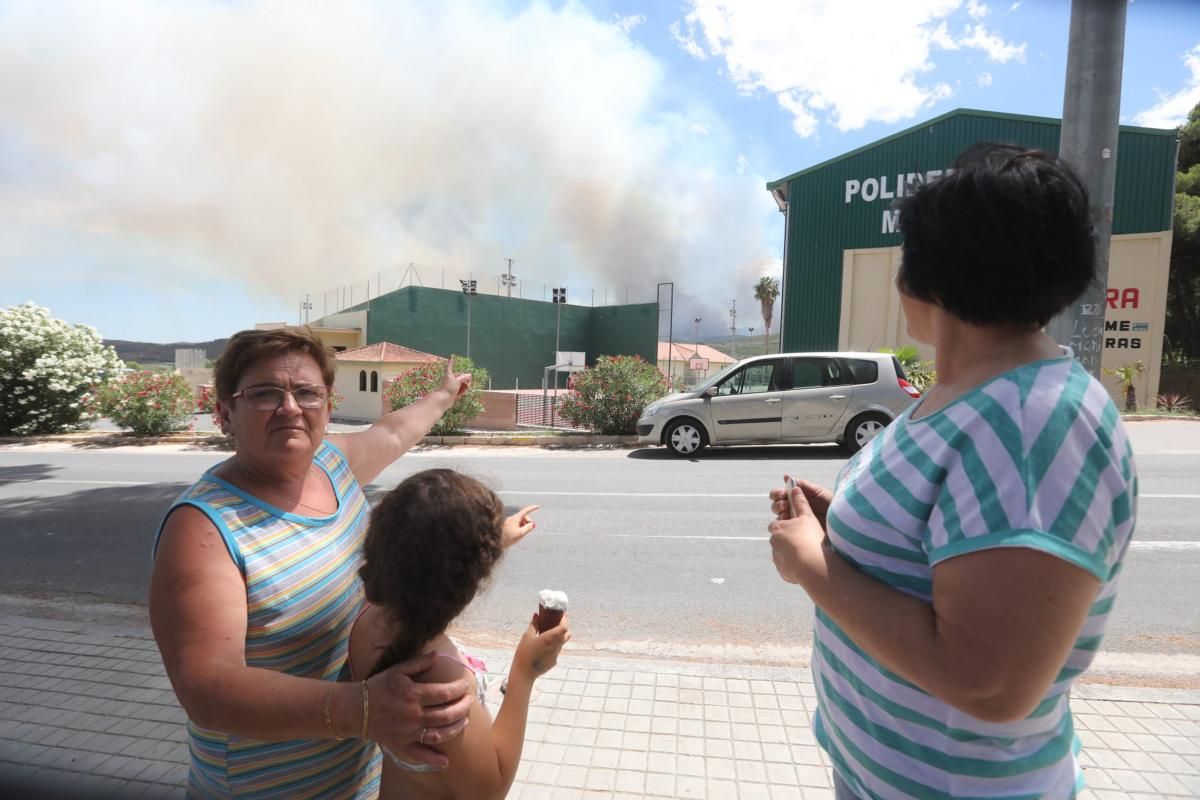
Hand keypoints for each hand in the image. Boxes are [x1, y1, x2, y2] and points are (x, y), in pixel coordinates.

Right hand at [365, 652, 473, 768]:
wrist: (354, 709)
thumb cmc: (377, 687)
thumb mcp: (397, 670)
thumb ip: (418, 663)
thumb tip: (438, 655)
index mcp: (413, 695)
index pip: (444, 693)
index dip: (459, 689)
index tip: (465, 685)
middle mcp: (414, 715)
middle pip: (447, 714)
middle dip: (463, 707)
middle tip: (470, 701)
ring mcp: (409, 732)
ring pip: (439, 733)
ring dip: (455, 728)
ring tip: (465, 721)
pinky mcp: (402, 744)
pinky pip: (420, 754)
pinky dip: (434, 759)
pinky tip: (446, 762)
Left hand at [439, 356, 472, 401]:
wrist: (443, 399)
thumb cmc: (448, 388)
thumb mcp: (457, 381)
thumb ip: (464, 377)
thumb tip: (470, 374)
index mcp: (449, 374)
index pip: (450, 366)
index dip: (451, 362)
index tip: (452, 356)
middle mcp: (450, 379)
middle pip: (459, 376)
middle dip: (465, 379)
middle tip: (468, 383)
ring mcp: (451, 386)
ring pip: (461, 383)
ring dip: (465, 385)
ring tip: (467, 388)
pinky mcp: (453, 392)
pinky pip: (460, 389)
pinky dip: (462, 390)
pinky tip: (463, 392)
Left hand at [502, 505, 538, 547]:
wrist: (496, 542)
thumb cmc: (507, 538)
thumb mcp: (520, 534)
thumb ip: (528, 528)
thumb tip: (533, 524)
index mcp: (515, 518)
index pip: (525, 511)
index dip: (532, 508)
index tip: (538, 506)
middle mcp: (512, 518)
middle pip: (523, 516)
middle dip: (528, 521)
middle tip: (530, 528)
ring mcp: (509, 522)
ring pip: (520, 521)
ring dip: (524, 525)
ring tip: (522, 533)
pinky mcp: (507, 526)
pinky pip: (516, 524)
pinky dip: (520, 527)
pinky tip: (518, 534)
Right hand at [512, 613, 569, 679]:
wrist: (523, 673)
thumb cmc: (524, 653)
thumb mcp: (527, 636)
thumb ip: (534, 625)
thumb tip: (536, 615)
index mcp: (550, 638)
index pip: (564, 627)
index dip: (564, 620)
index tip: (561, 615)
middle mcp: (555, 646)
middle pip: (567, 635)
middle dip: (564, 628)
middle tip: (556, 623)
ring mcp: (556, 655)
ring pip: (562, 643)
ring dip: (558, 637)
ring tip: (548, 634)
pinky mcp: (553, 662)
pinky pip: (556, 651)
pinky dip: (553, 647)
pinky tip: (543, 648)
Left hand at [767, 478, 828, 584]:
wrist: (812, 566)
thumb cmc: (810, 538)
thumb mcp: (807, 516)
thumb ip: (800, 502)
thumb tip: (795, 488)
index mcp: (777, 528)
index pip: (778, 523)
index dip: (788, 524)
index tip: (798, 527)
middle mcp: (773, 543)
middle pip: (780, 538)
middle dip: (789, 539)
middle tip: (805, 540)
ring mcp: (776, 558)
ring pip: (783, 553)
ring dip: (792, 552)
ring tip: (808, 553)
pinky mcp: (782, 571)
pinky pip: (787, 566)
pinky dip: (794, 565)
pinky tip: (807, 564)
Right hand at [769, 475, 831, 528]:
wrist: (841, 522)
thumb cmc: (833, 506)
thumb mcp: (819, 492)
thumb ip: (803, 485)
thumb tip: (786, 477)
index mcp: (799, 499)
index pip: (782, 495)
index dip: (778, 493)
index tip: (783, 494)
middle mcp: (795, 510)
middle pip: (777, 505)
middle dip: (778, 503)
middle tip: (785, 504)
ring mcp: (796, 522)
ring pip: (779, 516)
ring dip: (779, 512)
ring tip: (787, 512)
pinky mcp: (798, 532)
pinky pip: (785, 528)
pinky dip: (783, 524)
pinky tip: (789, 522)